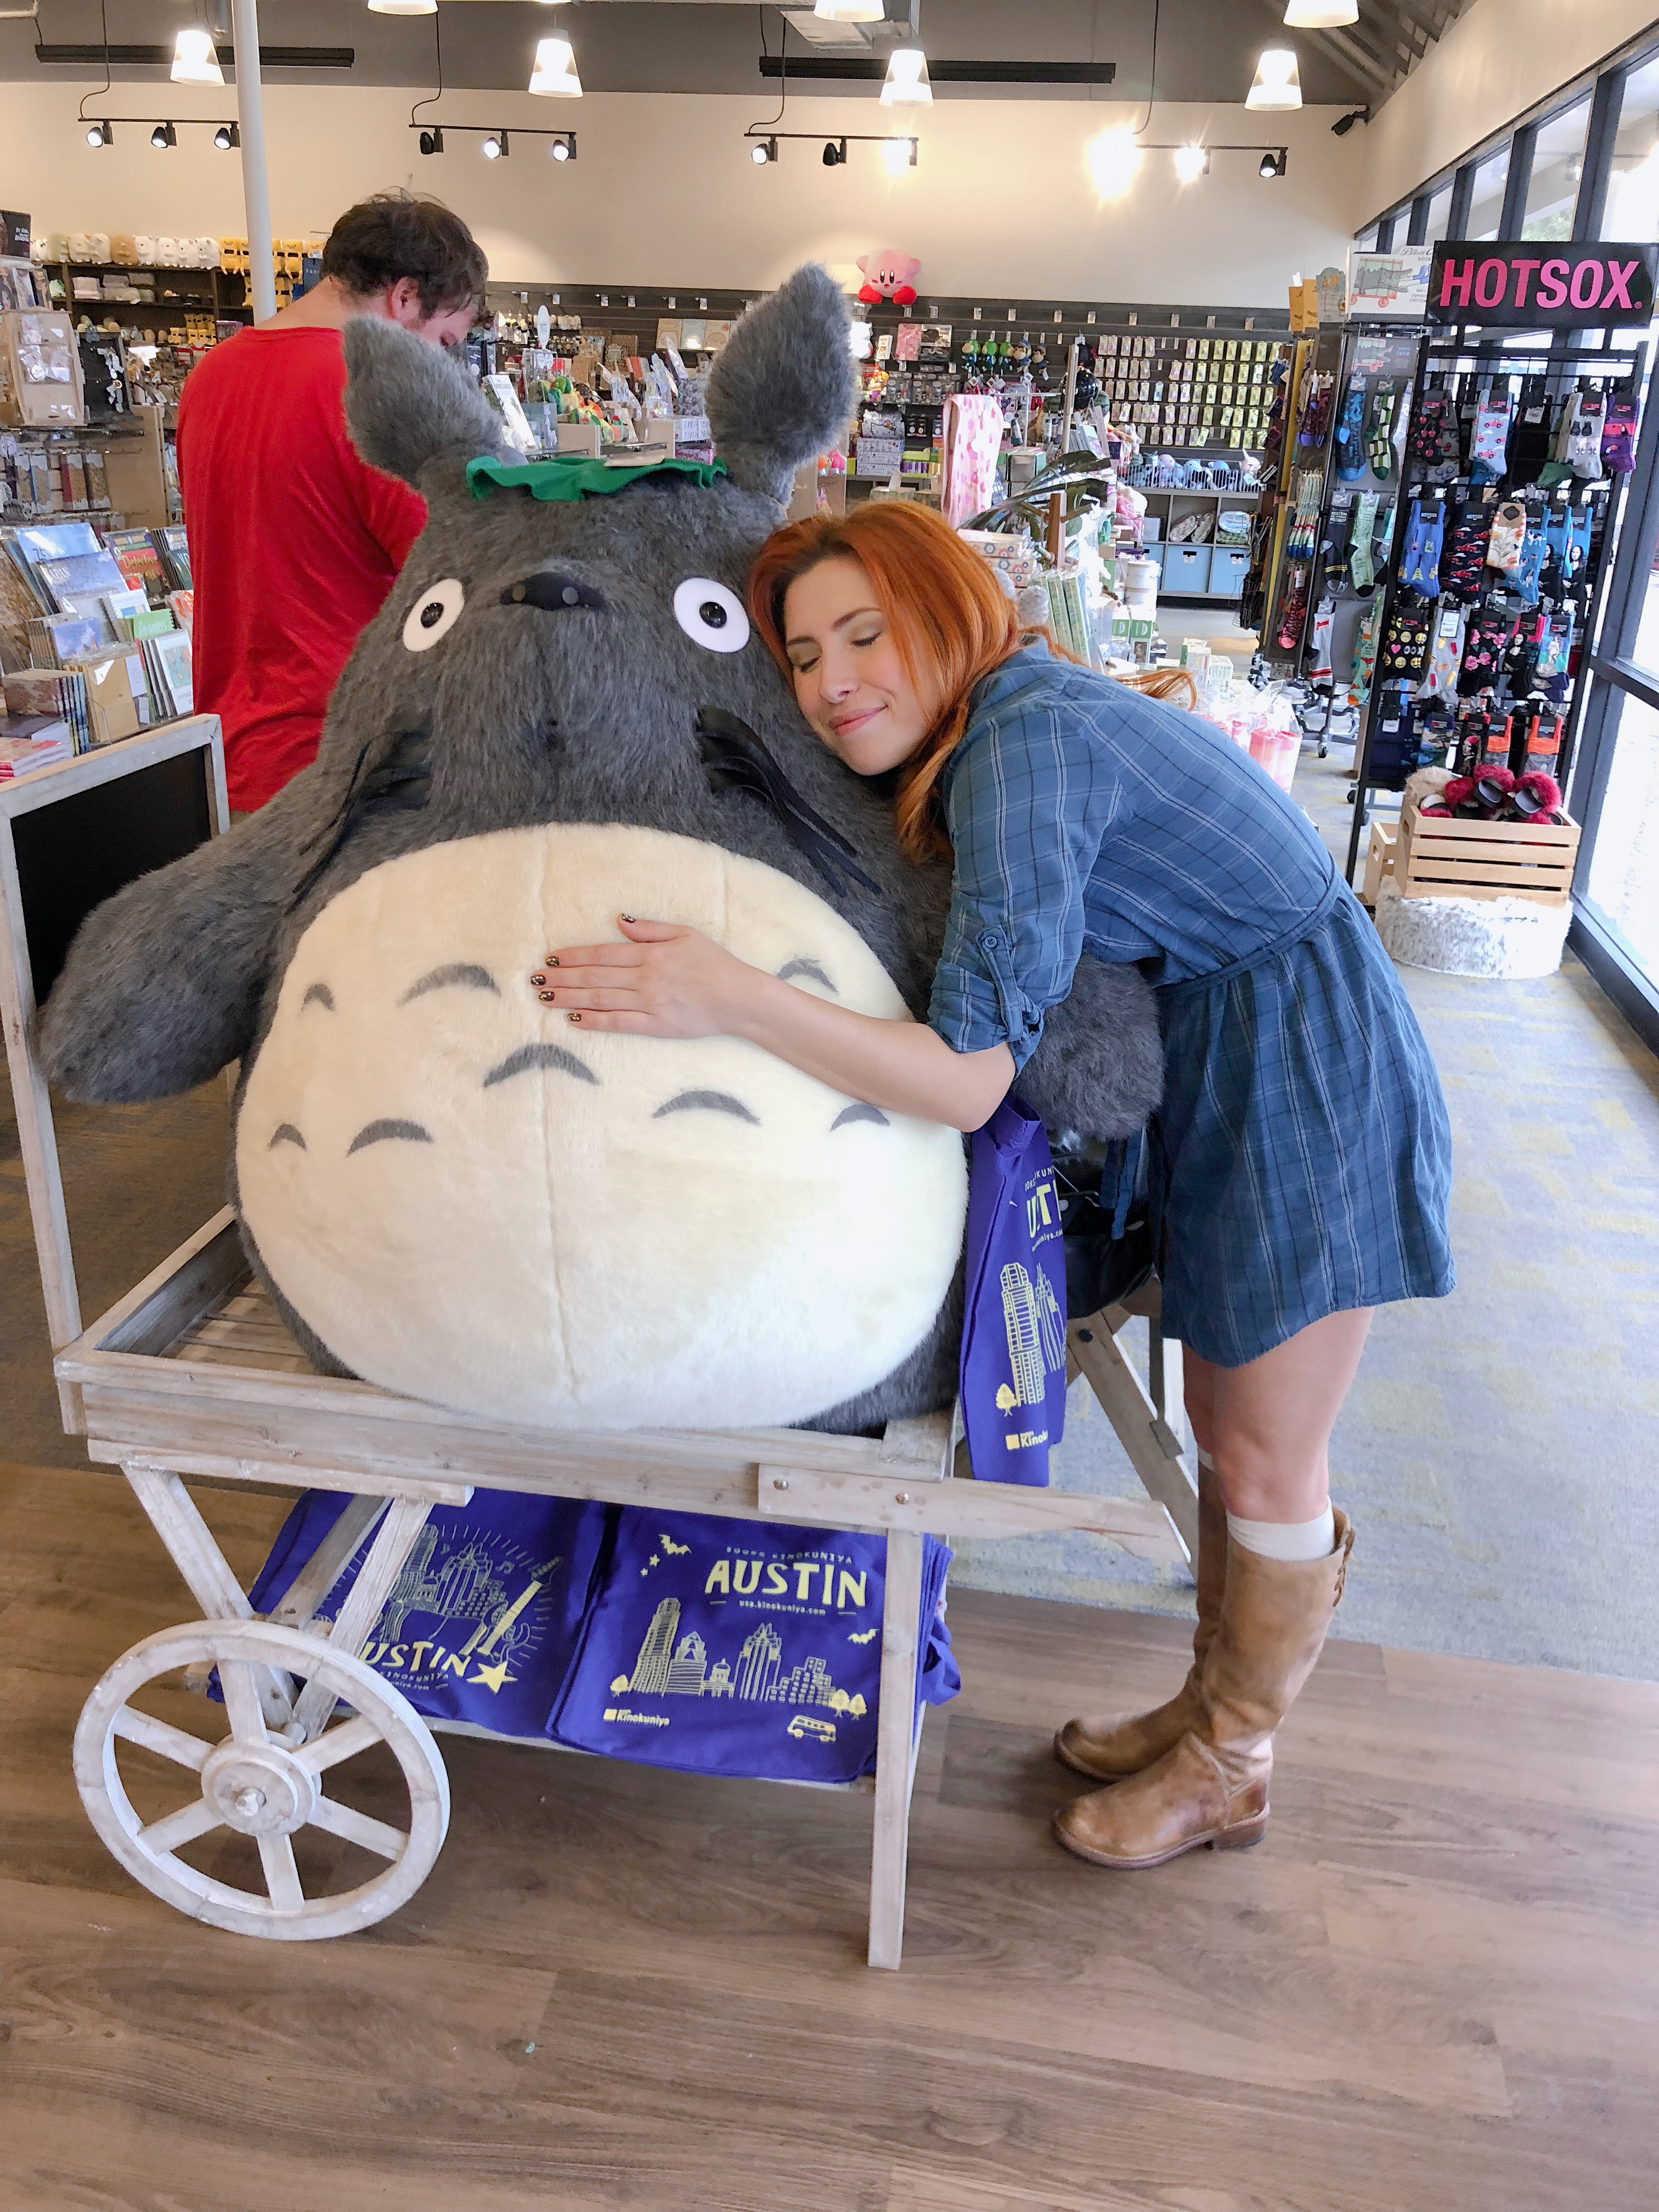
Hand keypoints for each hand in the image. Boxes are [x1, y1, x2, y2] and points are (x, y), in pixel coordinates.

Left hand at [528, 916, 764, 1037]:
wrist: (739, 998)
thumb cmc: (715, 964)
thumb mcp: (686, 934)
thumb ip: (650, 929)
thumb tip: (619, 921)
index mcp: (651, 954)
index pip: (602, 954)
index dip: (574, 956)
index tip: (551, 958)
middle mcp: (645, 978)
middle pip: (594, 977)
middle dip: (562, 978)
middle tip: (535, 979)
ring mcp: (649, 1003)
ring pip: (601, 999)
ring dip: (570, 998)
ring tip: (545, 997)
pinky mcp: (656, 1026)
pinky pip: (619, 1023)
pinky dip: (595, 1022)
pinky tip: (574, 1020)